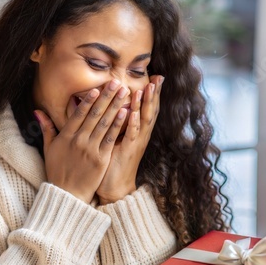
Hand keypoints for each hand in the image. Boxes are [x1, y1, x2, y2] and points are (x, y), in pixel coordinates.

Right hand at [35, 79, 129, 203]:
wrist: (67, 195)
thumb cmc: (57, 172)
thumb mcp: (49, 149)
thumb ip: (47, 128)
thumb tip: (38, 111)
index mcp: (66, 137)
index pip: (78, 114)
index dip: (88, 100)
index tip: (97, 88)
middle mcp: (78, 140)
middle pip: (94, 115)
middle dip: (106, 97)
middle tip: (115, 82)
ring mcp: (91, 149)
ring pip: (104, 123)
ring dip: (115, 106)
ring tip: (124, 93)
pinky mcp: (101, 159)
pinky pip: (111, 138)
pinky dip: (118, 125)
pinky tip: (126, 113)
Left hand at [97, 76, 162, 203]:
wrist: (114, 187)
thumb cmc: (111, 162)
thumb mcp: (113, 138)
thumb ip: (113, 123)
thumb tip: (106, 107)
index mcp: (137, 132)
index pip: (147, 109)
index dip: (151, 94)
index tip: (155, 77)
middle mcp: (140, 136)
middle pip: (151, 111)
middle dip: (154, 94)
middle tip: (159, 77)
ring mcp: (136, 143)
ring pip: (144, 120)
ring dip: (146, 104)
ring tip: (148, 88)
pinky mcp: (129, 151)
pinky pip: (133, 136)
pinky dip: (134, 124)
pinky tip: (135, 113)